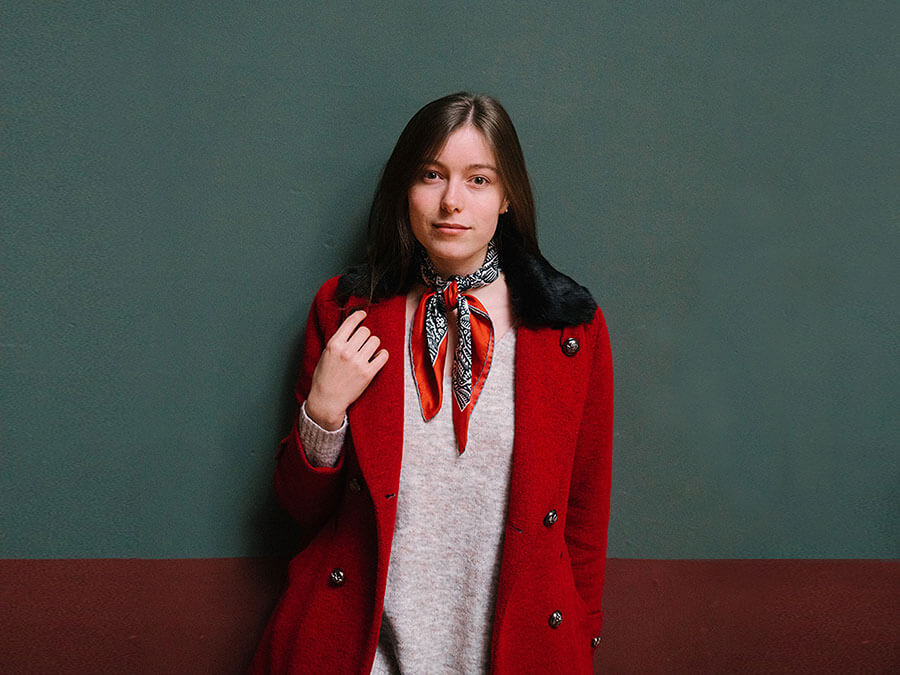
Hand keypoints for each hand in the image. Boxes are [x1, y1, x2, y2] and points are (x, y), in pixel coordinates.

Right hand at [305, 310, 388, 429]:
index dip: (359, 315)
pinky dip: (382, 355)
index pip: (351, 322)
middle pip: (365, 331)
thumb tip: (351, 327)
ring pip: (375, 341)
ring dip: (373, 345)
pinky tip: (377, 357)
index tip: (363, 314)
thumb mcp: (326, 354)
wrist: (327, 400)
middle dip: (365, 335)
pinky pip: (383, 356)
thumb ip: (338, 341)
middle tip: (362, 343)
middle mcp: (346, 351)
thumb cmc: (324, 378)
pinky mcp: (368, 373)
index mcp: (334, 345)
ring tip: (368, 352)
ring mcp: (358, 362)